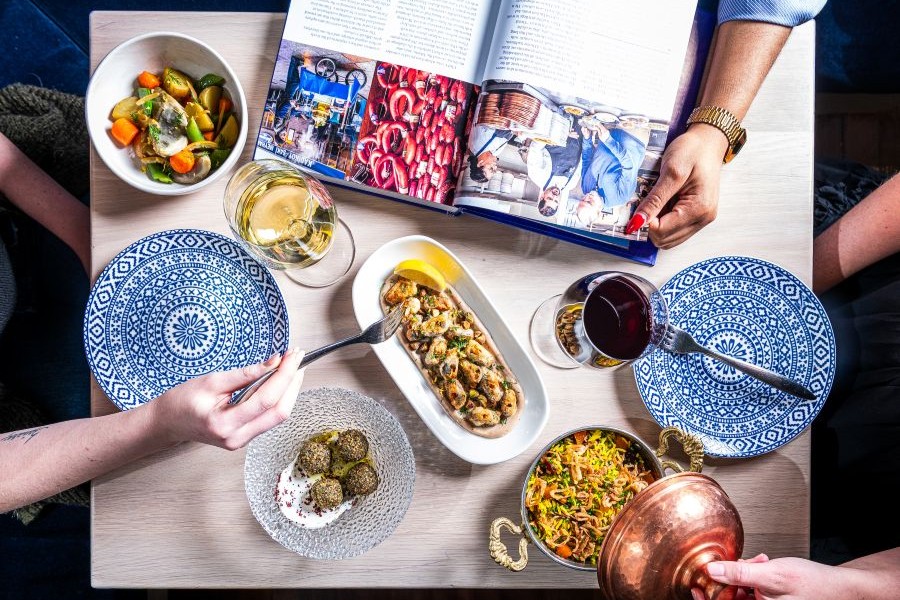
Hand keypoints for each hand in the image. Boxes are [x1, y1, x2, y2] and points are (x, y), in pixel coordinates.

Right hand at [149, 348, 305, 449]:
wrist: (167, 422)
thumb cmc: (183, 400)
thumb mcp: (211, 381)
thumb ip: (244, 374)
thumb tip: (273, 362)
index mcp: (225, 424)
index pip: (265, 399)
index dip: (283, 376)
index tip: (291, 355)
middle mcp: (237, 437)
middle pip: (279, 412)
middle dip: (292, 382)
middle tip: (298, 358)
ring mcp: (242, 440)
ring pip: (278, 416)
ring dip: (289, 389)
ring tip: (293, 366)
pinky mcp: (245, 436)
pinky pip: (270, 417)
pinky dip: (279, 397)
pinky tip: (282, 381)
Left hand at [626, 124, 726, 247]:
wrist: (708, 142)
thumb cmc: (693, 151)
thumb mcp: (671, 171)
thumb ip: (654, 200)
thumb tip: (637, 222)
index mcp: (699, 209)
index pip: (662, 231)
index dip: (646, 221)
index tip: (640, 204)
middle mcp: (703, 219)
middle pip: (664, 239)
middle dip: (650, 224)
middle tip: (648, 201)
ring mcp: (701, 220)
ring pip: (668, 238)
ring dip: (656, 224)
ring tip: (658, 201)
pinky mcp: (697, 217)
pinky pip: (674, 230)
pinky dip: (663, 221)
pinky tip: (664, 204)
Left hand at [694, 555, 854, 599]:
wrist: (842, 588)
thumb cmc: (817, 585)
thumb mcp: (773, 574)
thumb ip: (741, 573)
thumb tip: (713, 571)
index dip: (707, 598)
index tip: (696, 585)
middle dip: (730, 580)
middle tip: (736, 564)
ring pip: (741, 594)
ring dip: (743, 576)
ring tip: (758, 562)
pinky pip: (753, 592)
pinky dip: (753, 578)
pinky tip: (762, 564)